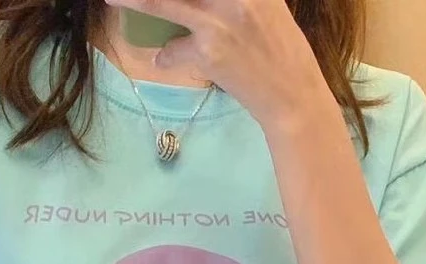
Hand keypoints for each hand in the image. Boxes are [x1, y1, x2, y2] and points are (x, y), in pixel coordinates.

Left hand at [106, 0, 330, 128]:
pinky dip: (166, 57)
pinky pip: (173, 51)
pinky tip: (164, 59)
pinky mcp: (209, 53)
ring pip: (164, 4)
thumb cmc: (280, 47)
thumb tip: (198, 2)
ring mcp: (218, 22)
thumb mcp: (266, 6)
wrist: (290, 93)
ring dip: (135, 1)